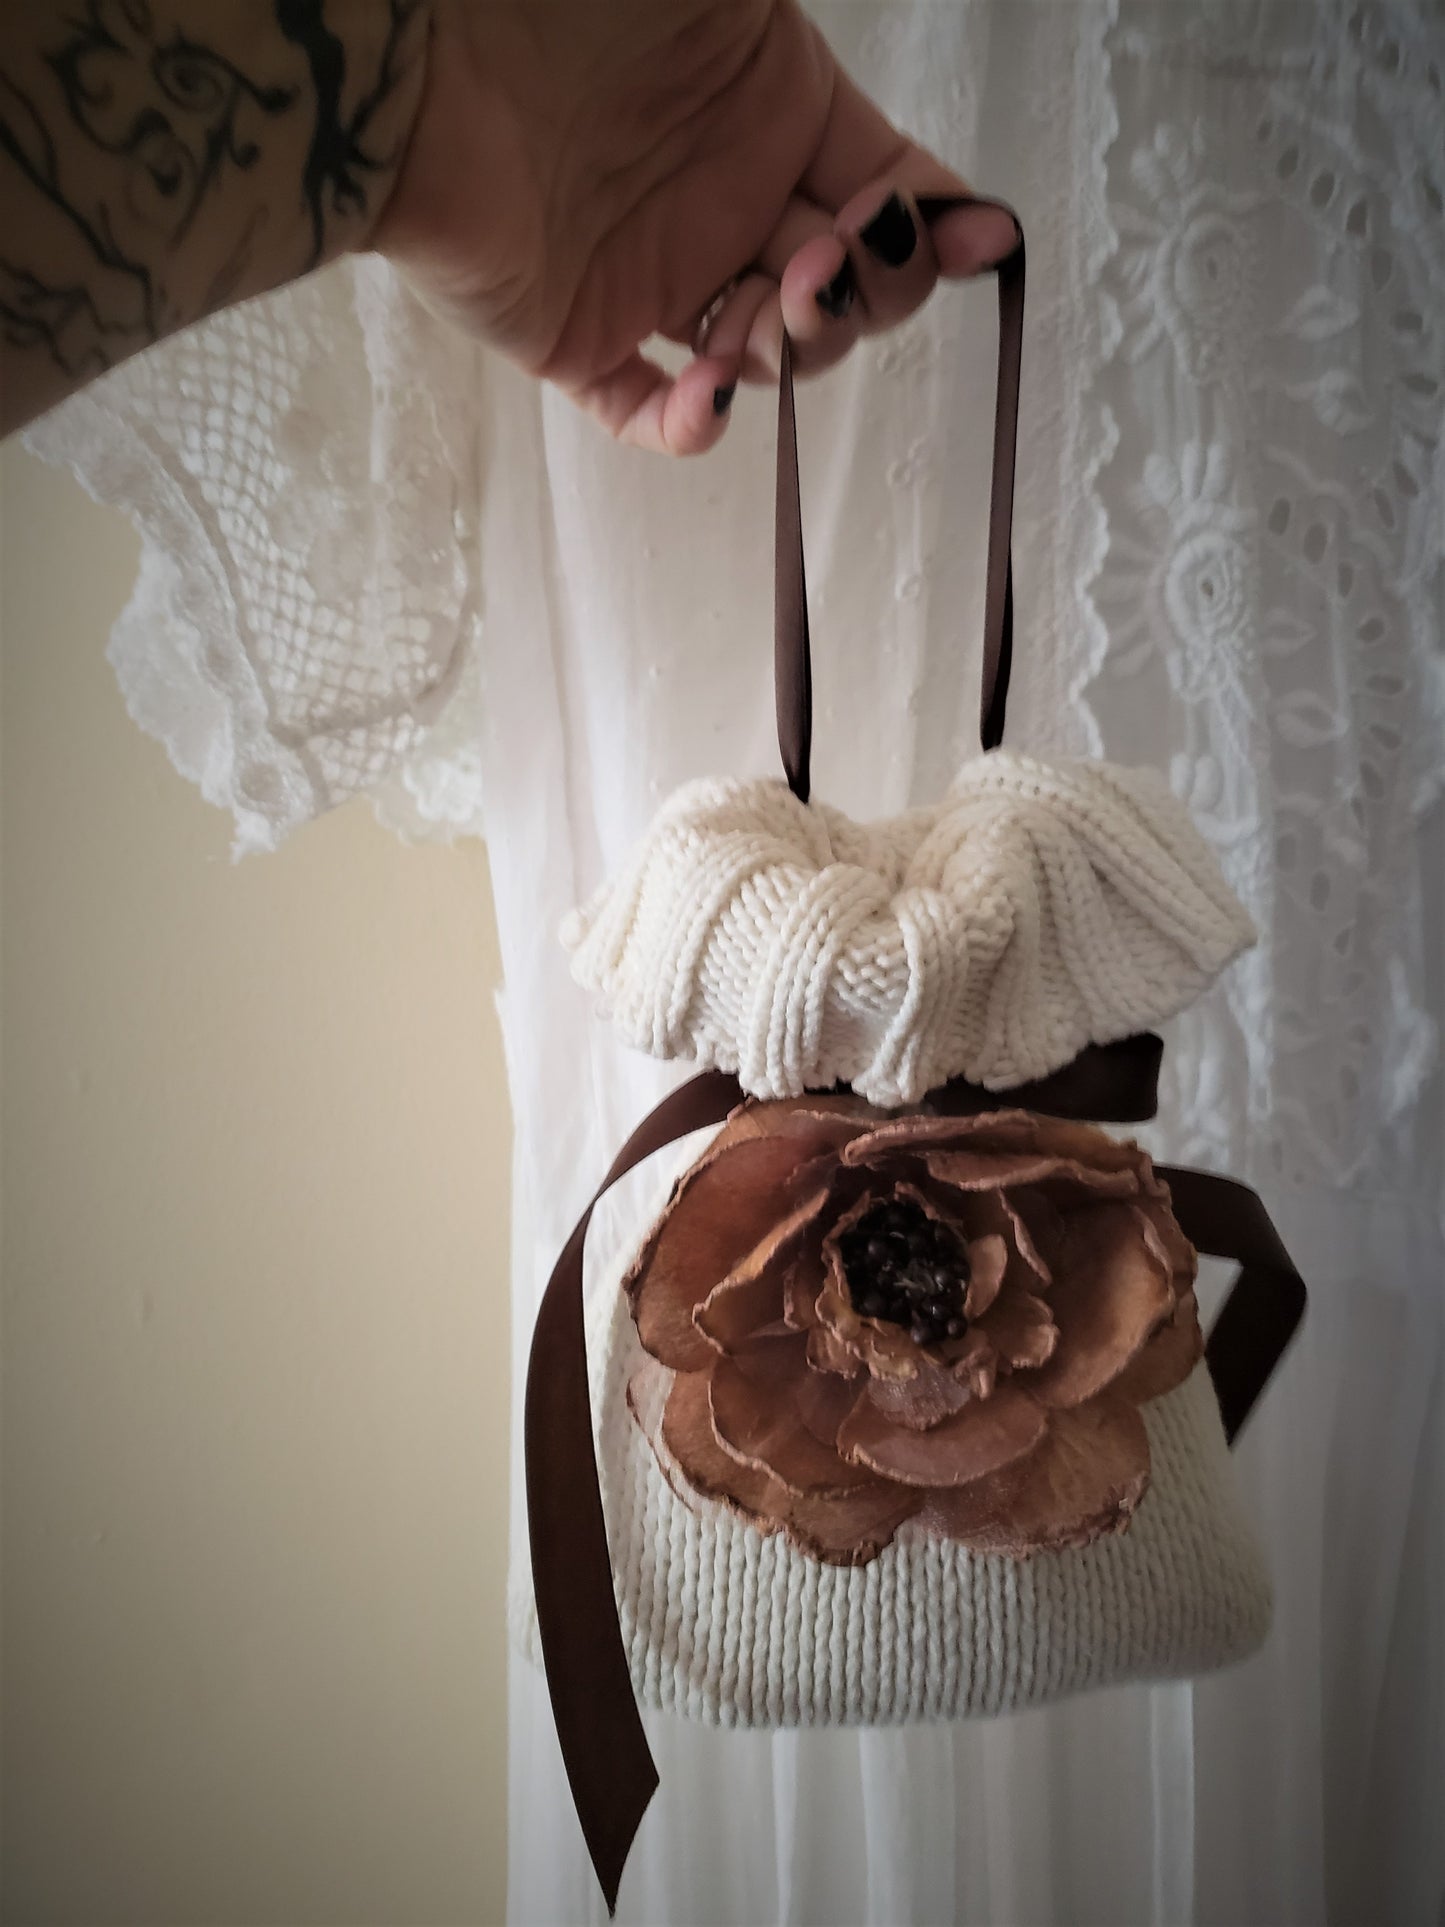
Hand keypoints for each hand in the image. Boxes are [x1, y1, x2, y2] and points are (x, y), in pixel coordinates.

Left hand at [371, 0, 1018, 454]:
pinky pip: (649, 413)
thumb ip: (813, 60)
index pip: (888, 187)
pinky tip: (710, 395)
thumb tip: (918, 157)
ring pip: (766, 353)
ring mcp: (654, 276)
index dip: (939, 225)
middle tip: (829, 261)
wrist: (411, 52)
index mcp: (771, 108)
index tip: (984, 242)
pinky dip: (690, 425)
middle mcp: (722, 199)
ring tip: (770, 304)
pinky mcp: (580, 340)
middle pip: (841, 284)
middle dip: (865, 287)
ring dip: (793, 344)